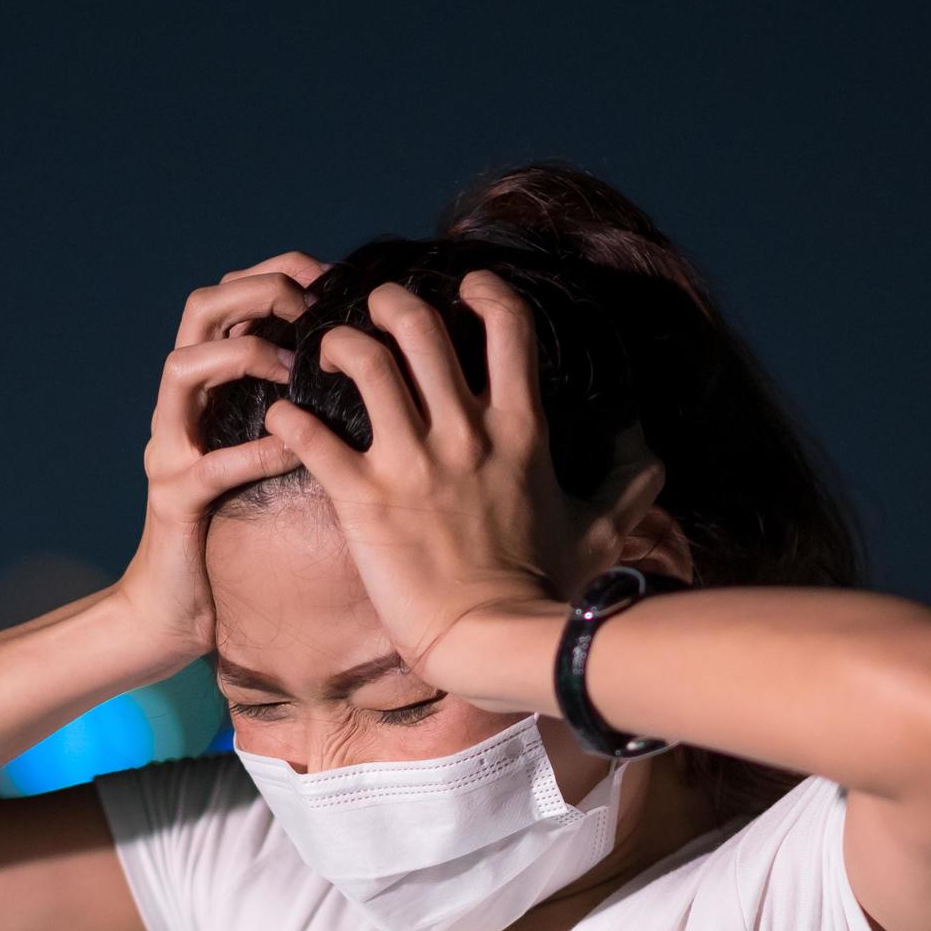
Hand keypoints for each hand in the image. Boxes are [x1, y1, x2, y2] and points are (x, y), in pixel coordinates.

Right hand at [111, 251, 328, 667]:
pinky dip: (256, 450)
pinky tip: (296, 445)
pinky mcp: (174, 502)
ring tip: (291, 368)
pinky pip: (213, 466)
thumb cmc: (230, 532)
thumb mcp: (262, 455)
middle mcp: (178, 409)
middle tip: (307, 307)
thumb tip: (356, 367)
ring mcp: (169, 452)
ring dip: (242, 356)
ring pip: (181, 370)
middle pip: (197, 313)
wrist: (173, 610)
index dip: (272, 275)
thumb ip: (287, 409)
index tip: (324, 274)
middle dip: (254, 294)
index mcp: (204, 391)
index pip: (226, 301)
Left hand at [262, 272, 667, 686]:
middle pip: (420, 327)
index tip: (465, 287)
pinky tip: (280, 416)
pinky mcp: (364, 500)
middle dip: (390, 302)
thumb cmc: (547, 589)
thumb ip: (629, 481)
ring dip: (337, 344)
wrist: (493, 643)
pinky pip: (313, 439)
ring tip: (326, 349)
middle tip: (375, 305)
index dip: (484, 292)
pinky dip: (289, 419)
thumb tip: (650, 447)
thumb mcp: (602, 526)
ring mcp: (411, 463)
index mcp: (521, 429)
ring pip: (364, 364)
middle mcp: (464, 432)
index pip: (508, 326)